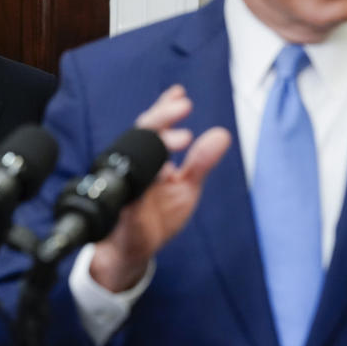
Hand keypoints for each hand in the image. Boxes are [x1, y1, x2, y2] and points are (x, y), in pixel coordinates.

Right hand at [89, 85, 230, 291]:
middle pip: (141, 133)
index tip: (181, 95)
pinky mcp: (124, 211)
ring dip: (157, 143)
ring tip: (184, 138)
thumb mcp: (187, 187)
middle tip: (183, 105)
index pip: (155, 126)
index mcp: (149, 158)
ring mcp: (127, 187)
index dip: (166, 107)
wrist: (132, 251)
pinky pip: (130, 195)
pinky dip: (144, 183)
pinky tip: (162, 174)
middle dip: (162, 116)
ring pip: (134, 157)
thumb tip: (222, 134)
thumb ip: (201, 162)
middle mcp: (135, 167)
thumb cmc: (157, 216)